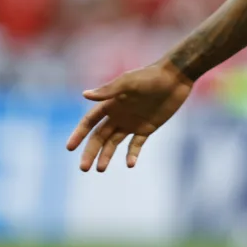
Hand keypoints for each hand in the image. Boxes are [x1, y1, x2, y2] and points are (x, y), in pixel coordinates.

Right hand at [66, 60, 193, 172]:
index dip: (79, 134)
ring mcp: (132, 122)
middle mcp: (118, 114)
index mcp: (111, 103)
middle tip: (83, 168)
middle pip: (99, 136)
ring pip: (114, 143)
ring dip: (106, 155)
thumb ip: (109, 91)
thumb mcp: (129, 83)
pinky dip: (132, 154)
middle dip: (90, 151)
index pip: (90, 122)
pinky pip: (136, 144)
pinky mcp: (147, 128)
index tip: (70, 148)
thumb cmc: (151, 76)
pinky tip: (130, 163)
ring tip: (100, 169)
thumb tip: (84, 94)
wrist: (176, 77)